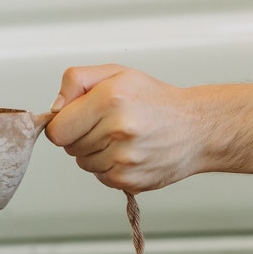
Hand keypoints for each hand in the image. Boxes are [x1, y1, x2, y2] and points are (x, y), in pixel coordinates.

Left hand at [44, 65, 207, 191]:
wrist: (197, 128)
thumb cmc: (157, 101)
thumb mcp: (116, 74)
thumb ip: (77, 81)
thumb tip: (55, 108)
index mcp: (110, 99)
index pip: (57, 129)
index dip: (64, 123)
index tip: (77, 119)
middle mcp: (118, 129)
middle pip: (69, 147)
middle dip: (81, 136)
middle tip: (108, 124)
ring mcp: (124, 158)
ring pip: (83, 163)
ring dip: (96, 153)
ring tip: (122, 138)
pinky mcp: (130, 179)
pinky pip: (101, 177)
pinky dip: (110, 167)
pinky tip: (130, 152)